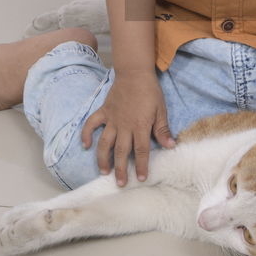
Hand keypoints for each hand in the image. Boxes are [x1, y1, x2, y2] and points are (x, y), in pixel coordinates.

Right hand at [81, 70, 174, 184]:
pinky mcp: (103, 111)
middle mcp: (124, 126)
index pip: (141, 151)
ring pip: (105, 143)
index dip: (142, 166)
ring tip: (104, 171)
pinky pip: (92, 124)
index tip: (141, 179)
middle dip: (121, 169)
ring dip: (103, 158)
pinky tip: (85, 145)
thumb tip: (170, 146)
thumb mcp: (161, 110)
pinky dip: (86, 134)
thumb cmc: (150, 91)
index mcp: (140, 126)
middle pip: (121, 152)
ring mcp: (112, 119)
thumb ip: (162, 129)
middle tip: (120, 183)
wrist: (134, 72)